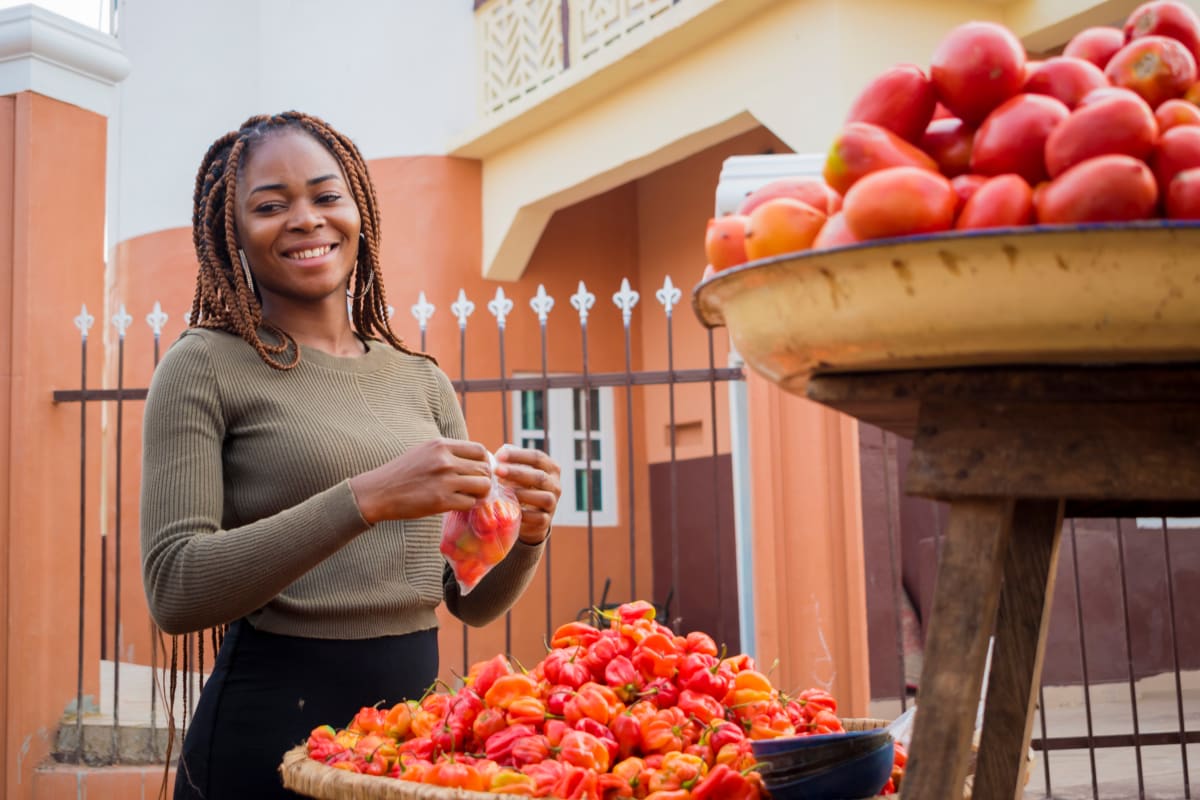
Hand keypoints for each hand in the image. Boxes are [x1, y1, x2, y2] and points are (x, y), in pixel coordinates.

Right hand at [349, 438, 491, 524]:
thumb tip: (475, 458)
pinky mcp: (441, 501)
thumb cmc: (401, 473)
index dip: (484, 461)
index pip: (479, 450)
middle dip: (484, 478)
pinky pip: (469, 503)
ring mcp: (444, 481)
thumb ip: (447, 452)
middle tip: (476, 486)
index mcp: (440, 445)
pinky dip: (468, 505)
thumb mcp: (424, 451)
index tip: (479, 470)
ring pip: (482, 486)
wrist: (378, 492)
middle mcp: (445, 460)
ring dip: (480, 493)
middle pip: (484, 468)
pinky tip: (459, 504)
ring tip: (470, 495)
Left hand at [494, 445, 560, 544]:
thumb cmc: (520, 487)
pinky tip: (509, 510)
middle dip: (517, 473)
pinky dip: (524, 514)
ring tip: (503, 492)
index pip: (537, 457)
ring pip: (544, 498)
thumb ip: (510, 463)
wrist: (528, 516)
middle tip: (497, 470)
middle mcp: (555, 485)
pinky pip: (538, 517)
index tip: (499, 457)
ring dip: (522, 494)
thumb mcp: (518, 472)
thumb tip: (496, 457)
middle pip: (540, 477)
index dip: (518, 456)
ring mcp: (553, 504)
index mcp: (551, 468)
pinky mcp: (546, 521)